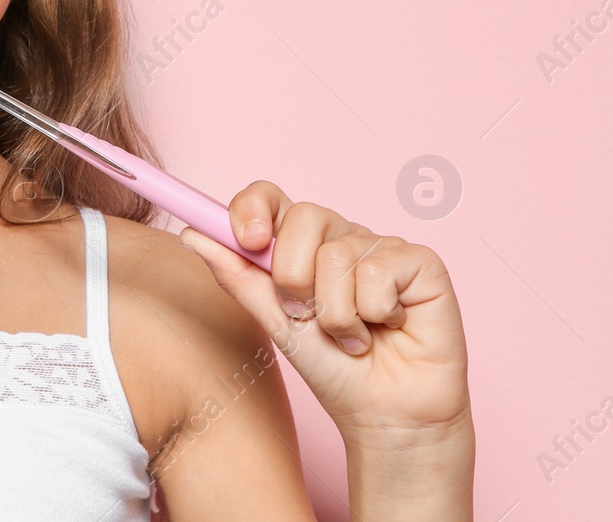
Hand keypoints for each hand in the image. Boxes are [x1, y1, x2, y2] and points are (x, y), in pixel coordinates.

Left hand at [178, 181, 471, 449]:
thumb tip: (192, 233)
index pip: (270, 198)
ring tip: (352, 335)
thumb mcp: (274, 321)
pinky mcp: (421, 262)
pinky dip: (375, 312)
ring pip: (338, 255)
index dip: (252, 206)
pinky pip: (379, 270)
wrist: (383, 414)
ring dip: (336, 312)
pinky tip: (388, 328)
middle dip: (294, 278)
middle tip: (307, 316)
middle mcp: (341, 236)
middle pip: (303, 217)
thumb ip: (237, 275)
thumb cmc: (333, 368)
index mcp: (301, 244)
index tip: (245, 239)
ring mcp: (381, 246)